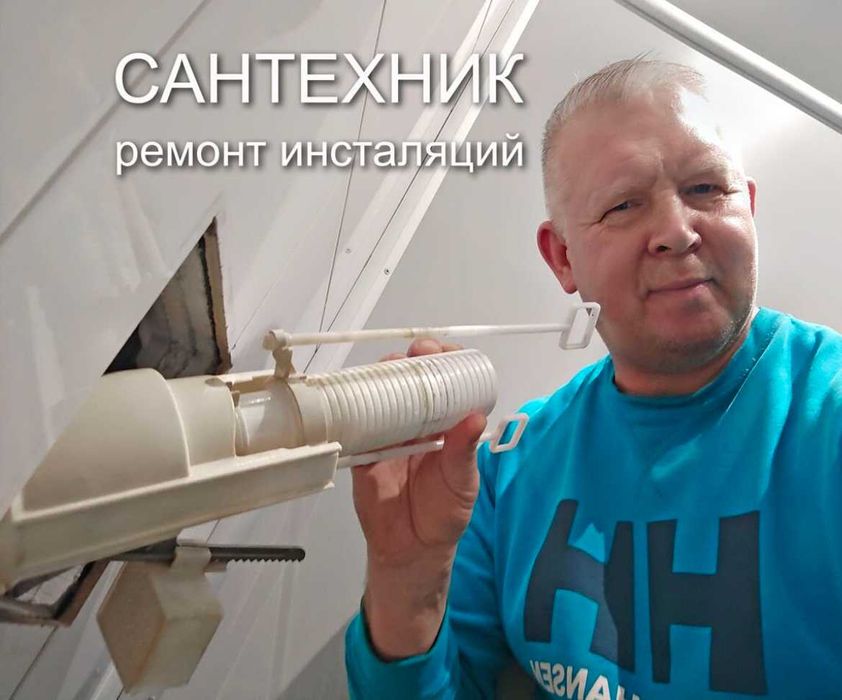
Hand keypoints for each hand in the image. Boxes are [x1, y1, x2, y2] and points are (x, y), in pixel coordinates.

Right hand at [350, 338, 486, 656]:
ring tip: (388, 367)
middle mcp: (415, 422)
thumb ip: (464, 452)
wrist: (409, 549)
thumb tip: (475, 417)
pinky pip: (353, 425)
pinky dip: (351, 408)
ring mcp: (385, 433)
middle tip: (415, 352)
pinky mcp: (360, 450)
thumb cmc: (443, 513)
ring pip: (380, 395)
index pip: (445, 383)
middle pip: (410, 380)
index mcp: (444, 425)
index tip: (440, 350)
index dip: (443, 361)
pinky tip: (352, 394)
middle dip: (411, 360)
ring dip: (381, 375)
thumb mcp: (462, 483)